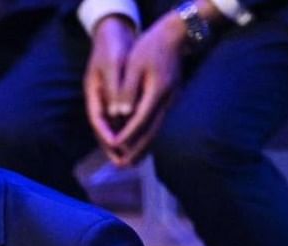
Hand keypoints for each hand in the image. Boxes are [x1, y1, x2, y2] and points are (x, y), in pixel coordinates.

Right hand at [82, 15, 135, 162]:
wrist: (114, 35)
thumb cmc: (113, 47)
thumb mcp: (113, 64)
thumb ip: (115, 89)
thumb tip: (118, 112)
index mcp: (93, 94)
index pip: (98, 120)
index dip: (106, 135)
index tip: (116, 148)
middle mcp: (100, 101)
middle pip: (105, 130)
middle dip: (114, 149)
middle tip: (123, 166)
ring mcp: (108, 102)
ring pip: (115, 127)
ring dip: (123, 145)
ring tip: (133, 161)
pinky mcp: (118, 100)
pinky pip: (124, 121)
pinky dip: (131, 132)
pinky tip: (142, 142)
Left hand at [109, 12, 185, 165]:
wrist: (174, 37)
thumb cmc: (150, 49)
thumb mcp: (134, 65)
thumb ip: (126, 90)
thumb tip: (119, 114)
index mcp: (157, 92)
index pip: (139, 120)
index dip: (126, 135)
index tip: (113, 147)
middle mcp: (167, 101)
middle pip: (151, 132)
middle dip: (135, 151)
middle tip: (120, 167)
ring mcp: (172, 102)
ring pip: (157, 131)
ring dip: (143, 149)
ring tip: (129, 164)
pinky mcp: (171, 102)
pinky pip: (159, 125)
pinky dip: (149, 139)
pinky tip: (140, 147)